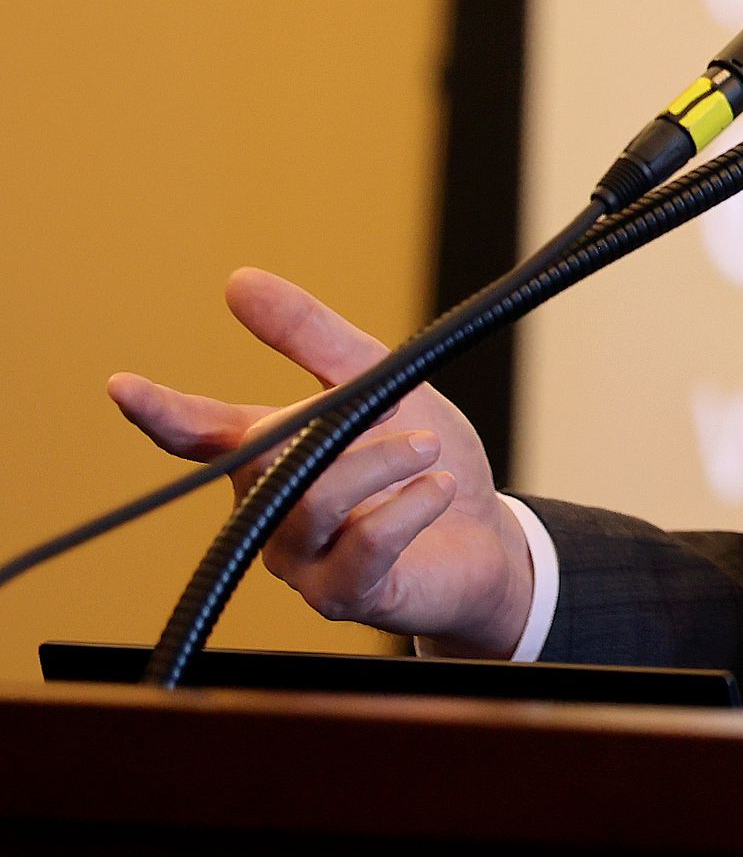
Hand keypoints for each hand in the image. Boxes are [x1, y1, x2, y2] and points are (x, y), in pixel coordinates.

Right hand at [107, 268, 533, 657]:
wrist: (486, 536)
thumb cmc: (424, 459)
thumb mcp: (381, 382)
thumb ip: (313, 337)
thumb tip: (239, 281)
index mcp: (271, 457)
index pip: (200, 433)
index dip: (161, 413)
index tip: (122, 386)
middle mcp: (270, 511)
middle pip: (263, 457)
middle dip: (327, 421)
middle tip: (394, 407)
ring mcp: (301, 560)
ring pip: (309, 502)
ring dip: (378, 463)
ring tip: (428, 448)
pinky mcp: (345, 594)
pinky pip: (360, 547)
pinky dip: (406, 508)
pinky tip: (438, 489)